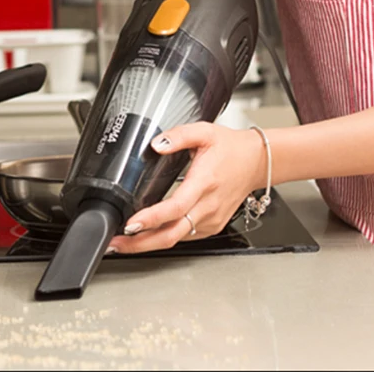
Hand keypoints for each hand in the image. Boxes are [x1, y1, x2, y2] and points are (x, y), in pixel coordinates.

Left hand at [107, 122, 267, 254]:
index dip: (152, 218)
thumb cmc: (232, 149)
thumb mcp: (204, 132)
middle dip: (141, 243)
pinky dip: (164, 238)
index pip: (176, 207)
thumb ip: (178, 135)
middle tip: (117, 243)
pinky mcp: (212, 226)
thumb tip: (157, 144)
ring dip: (148, 243)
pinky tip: (147, 235)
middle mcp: (208, 206)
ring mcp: (211, 220)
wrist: (257, 162)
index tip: (131, 223)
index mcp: (204, 182)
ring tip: (124, 242)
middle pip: (172, 234)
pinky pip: (185, 236)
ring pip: (176, 239)